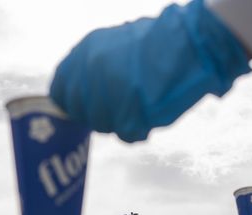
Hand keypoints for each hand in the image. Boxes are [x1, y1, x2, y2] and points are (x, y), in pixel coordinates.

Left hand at [49, 0, 250, 141]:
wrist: (191, 45)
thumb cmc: (159, 43)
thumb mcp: (115, 43)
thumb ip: (95, 66)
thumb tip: (84, 91)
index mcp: (86, 52)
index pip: (60, 90)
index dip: (73, 103)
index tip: (86, 108)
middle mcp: (92, 73)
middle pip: (82, 113)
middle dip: (99, 115)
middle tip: (122, 107)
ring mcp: (109, 96)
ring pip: (103, 126)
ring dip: (121, 122)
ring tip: (141, 104)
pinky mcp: (128, 117)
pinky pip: (126, 135)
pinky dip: (139, 130)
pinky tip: (150, 114)